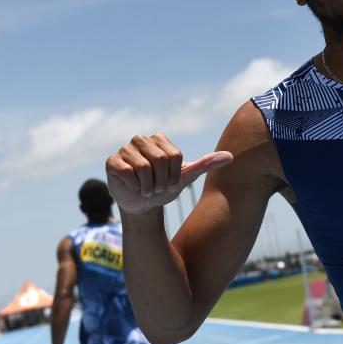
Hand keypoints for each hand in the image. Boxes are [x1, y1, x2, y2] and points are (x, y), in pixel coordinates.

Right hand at [105, 133, 233, 214]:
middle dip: (161, 181)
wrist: (144, 204)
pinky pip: (126, 172)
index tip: (170, 181)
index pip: (174, 156)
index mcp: (159, 139)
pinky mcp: (112, 161)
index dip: (174, 175)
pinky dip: (134, 185)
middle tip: (157, 188)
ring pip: (143, 167)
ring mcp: (125, 149)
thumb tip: (230, 156)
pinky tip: (132, 187)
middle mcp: (141, 140)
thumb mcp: (186, 177)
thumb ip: (206, 164)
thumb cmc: (165, 187)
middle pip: (160, 160)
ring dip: (148, 185)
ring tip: (146, 189)